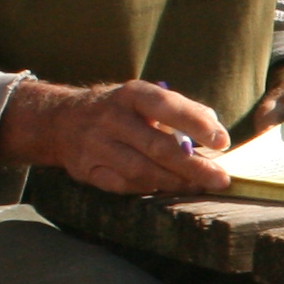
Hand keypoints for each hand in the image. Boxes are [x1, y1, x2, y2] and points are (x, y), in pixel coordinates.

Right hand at [0, 77, 232, 194]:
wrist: (61, 120)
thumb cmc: (120, 110)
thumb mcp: (145, 98)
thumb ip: (181, 110)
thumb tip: (215, 129)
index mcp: (131, 94)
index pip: (166, 105)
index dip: (196, 123)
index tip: (222, 142)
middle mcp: (111, 117)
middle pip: (157, 147)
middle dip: (193, 166)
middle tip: (220, 179)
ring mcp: (96, 145)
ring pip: (141, 171)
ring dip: (175, 182)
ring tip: (199, 186)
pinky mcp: (86, 169)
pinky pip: (123, 185)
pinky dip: (149, 189)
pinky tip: (169, 190)